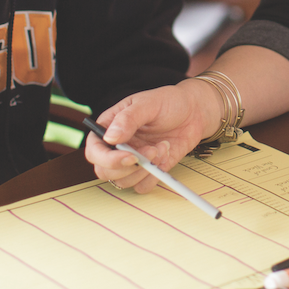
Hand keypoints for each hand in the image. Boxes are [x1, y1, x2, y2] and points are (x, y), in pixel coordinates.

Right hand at [85, 81, 216, 192]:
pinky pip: (142, 186)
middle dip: (128, 167)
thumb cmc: (168, 102)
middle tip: (151, 151)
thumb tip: (109, 137)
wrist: (194, 112)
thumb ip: (128, 119)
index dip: (107, 158)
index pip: (94, 151)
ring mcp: (132, 160)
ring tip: (161, 147)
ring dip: (145, 170)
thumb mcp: (148, 103)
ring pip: (123, 182)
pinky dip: (155, 175)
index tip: (129, 157)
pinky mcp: (147, 170)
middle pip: (105, 171)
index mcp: (109, 127)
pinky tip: (165, 153)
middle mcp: (117, 147)